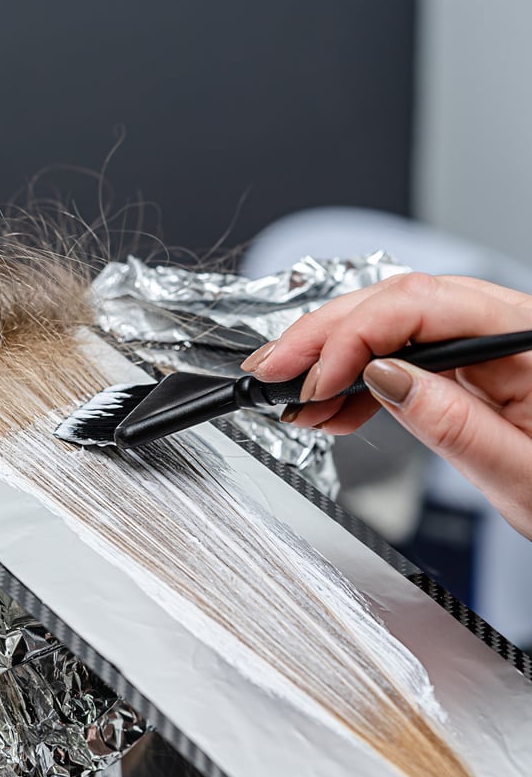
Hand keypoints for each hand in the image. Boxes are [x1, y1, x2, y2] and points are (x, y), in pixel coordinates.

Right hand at [242, 274, 531, 536]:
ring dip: (331, 360)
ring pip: (391, 327)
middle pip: (397, 304)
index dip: (352, 337)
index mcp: (528, 337)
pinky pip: (402, 358)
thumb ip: (452, 422)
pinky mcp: (468, 370)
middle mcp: (505, 328)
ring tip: (291, 398)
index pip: (421, 307)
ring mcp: (485, 346)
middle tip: (270, 372)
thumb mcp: (521, 473)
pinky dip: (357, 382)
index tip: (311, 380)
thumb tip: (383, 378)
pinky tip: (330, 406)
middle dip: (323, 336)